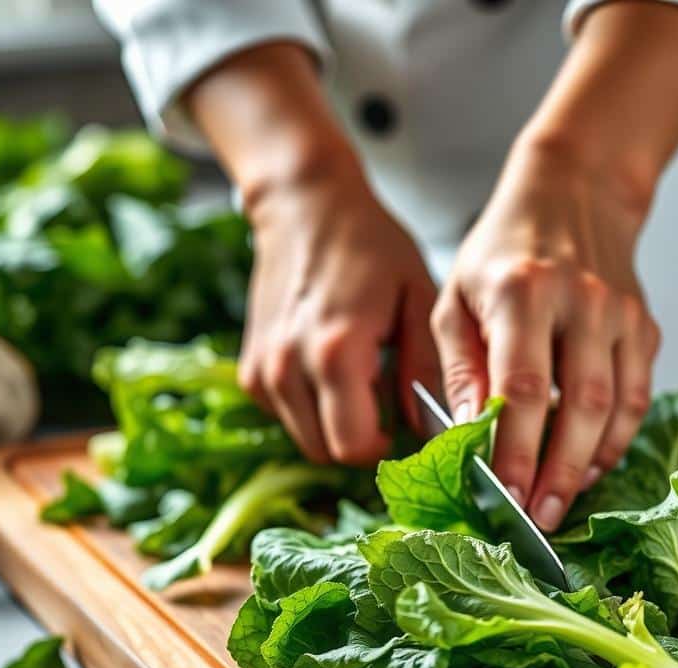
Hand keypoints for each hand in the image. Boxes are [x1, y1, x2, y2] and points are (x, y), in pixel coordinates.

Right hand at [240, 174, 439, 463]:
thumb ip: (424, 368)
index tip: (401, 428)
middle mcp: (290, 367)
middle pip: (327, 453)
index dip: (385, 449)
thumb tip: (427, 427)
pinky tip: (331, 373)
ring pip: (305, 441)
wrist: (305, 204)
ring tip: (360, 383)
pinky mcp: (250, 370)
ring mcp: (263, 370)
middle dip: (361, 442)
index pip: (355, 447)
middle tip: (385, 408)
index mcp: (337, 352)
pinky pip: (285, 417)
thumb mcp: (418, 298)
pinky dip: (310, 410)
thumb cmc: (369, 244)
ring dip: (335, 427)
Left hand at [432, 143, 658, 530]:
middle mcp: (580, 301)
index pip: (522, 386)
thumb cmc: (502, 250)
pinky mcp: (644, 327)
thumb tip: (470, 436)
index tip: (504, 496)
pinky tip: (591, 466)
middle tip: (539, 519)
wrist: (575, 192)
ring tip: (562, 503)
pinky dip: (617, 440)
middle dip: (558, 472)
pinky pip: (638, 397)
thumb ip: (461, 369)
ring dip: (589, 465)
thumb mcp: (456, 298)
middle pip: (578, 406)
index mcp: (521, 291)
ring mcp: (621, 314)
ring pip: (616, 408)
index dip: (516, 449)